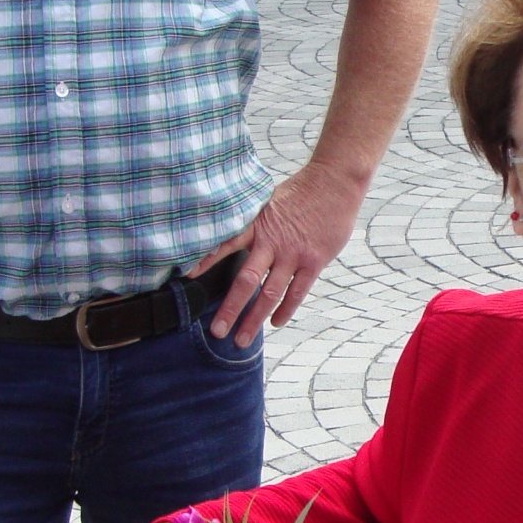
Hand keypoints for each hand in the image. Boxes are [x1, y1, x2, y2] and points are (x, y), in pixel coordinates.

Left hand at [190, 162, 366, 347]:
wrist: (334, 182)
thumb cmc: (300, 191)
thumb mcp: (268, 200)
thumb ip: (252, 221)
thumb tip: (230, 233)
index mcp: (258, 225)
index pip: (226, 244)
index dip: (206, 261)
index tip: (187, 278)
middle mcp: (273, 242)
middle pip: (246, 281)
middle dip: (230, 309)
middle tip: (216, 331)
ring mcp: (294, 254)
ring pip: (270, 294)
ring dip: (254, 319)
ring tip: (242, 340)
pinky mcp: (314, 261)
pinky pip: (297, 293)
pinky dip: (285, 310)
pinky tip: (276, 323)